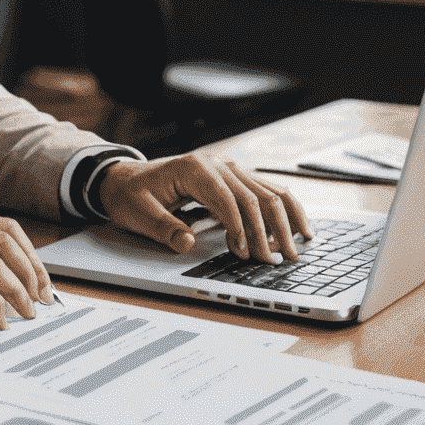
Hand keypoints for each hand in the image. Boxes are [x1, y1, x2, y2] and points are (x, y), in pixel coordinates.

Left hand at [97, 155, 312, 263]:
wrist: (124, 177)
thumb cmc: (131, 194)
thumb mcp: (137, 213)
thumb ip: (163, 228)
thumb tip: (187, 243)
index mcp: (193, 168)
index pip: (226, 198)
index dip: (239, 228)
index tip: (245, 254)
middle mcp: (215, 163)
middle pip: (252, 196)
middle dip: (267, 231)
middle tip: (275, 261)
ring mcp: (227, 167)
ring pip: (267, 191)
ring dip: (284, 221)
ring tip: (293, 250)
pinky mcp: (233, 176)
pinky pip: (266, 190)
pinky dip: (285, 209)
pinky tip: (300, 228)